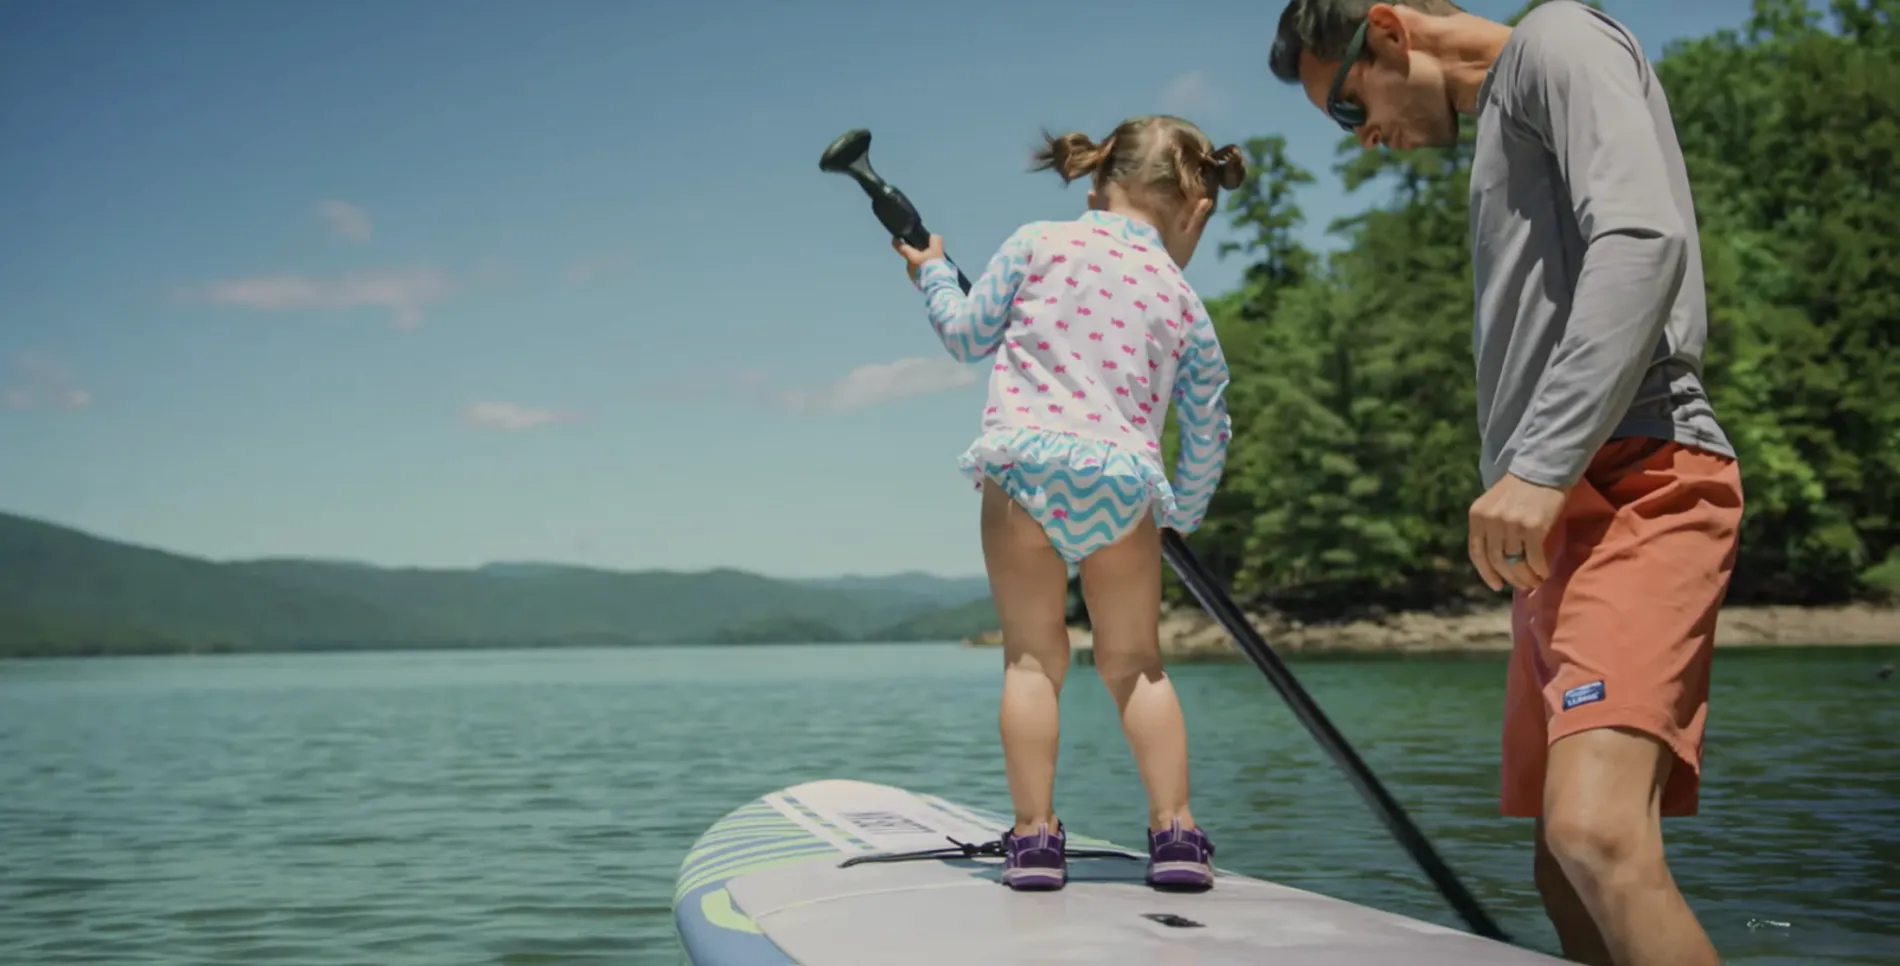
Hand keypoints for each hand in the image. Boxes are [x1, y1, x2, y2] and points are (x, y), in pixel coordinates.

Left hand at [892, 234, 944, 281]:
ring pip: (917, 266)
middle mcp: (909, 266)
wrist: (938, 286)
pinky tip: (935, 273)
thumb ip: (935, 240)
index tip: (896, 237)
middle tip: (931, 254)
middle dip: (919, 254)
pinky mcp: (917, 283)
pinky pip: (920, 274)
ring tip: (935, 265)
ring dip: (923, 264)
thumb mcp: (937, 250)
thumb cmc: (935, 266)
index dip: (897, 240)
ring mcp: (912, 276)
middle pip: (912, 256)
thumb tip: (933, 237)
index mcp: (911, 257)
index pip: (899, 246)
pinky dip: (926, 272)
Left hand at [1466, 473, 1567, 592]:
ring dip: (1526, 577)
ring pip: (1515, 562)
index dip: (1486, 573)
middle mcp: (1491, 520)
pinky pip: (1534, 558)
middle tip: (1523, 586)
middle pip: (1497, 561)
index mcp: (1477, 515)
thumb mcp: (1493, 504)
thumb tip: (1496, 562)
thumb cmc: (1519, 489)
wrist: (1543, 468)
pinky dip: (1540, 569)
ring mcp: (1512, 524)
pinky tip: (1545, 573)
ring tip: (1535, 582)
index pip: (1477, 552)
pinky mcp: (1534, 526)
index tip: (1496, 586)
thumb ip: (1489, 527)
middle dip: (1511, 578)